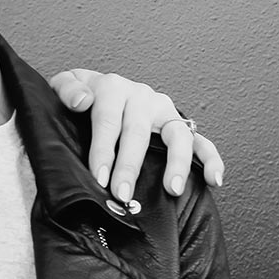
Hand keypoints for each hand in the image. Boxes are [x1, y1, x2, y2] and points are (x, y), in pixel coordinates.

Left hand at [48, 68, 225, 200]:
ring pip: (177, 136)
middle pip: (138, 133)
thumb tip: (82, 101)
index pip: (108, 121)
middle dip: (130, 166)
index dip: (104, 150)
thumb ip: (67, 89)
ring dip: (177, 163)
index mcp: (112, 88)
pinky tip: (214, 179)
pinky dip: (211, 159)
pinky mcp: (179, 124)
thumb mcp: (64, 85)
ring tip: (171, 189)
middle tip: (123, 193)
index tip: (100, 177)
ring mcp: (164, 110)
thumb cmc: (81, 94)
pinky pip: (200, 141)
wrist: (97, 89)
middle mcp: (141, 97)